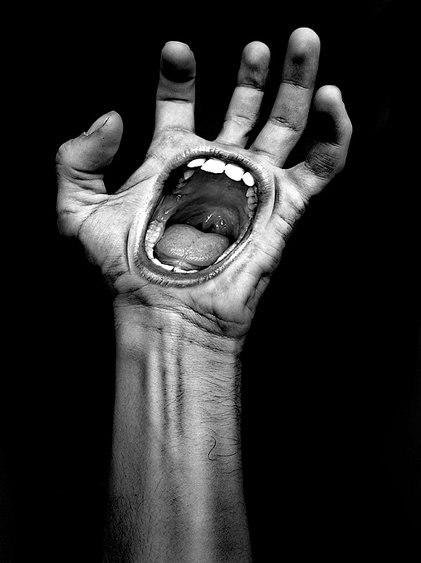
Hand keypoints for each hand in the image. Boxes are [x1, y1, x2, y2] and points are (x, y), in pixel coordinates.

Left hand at [56, 29, 351, 340]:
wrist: (169, 311)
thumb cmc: (125, 270)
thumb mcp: (79, 212)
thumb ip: (78, 158)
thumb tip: (112, 114)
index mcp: (172, 161)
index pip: (180, 105)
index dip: (179, 75)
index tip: (176, 51)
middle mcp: (216, 166)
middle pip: (244, 108)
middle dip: (254, 72)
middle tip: (257, 45)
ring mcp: (254, 183)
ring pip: (287, 123)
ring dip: (298, 81)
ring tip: (303, 38)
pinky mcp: (287, 204)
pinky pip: (322, 162)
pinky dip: (333, 130)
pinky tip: (329, 97)